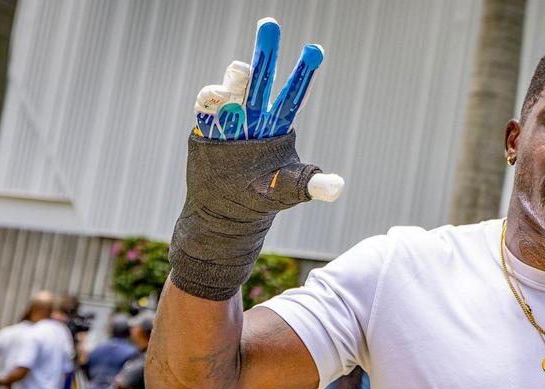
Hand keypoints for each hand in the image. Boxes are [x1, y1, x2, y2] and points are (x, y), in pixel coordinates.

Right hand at [191, 18, 342, 201]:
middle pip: (263, 79)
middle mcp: (255, 115)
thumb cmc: (265, 196)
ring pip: (235, 88)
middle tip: (270, 23)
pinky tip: (217, 97)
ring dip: (238, 77)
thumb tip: (337, 187)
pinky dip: (211, 97)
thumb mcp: (291, 191)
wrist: (227, 209)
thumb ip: (312, 184)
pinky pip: (207, 105)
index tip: (316, 48)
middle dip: (267, 52)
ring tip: (243, 71)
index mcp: (278, 125)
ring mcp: (229, 118)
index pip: (294, 94)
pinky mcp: (207, 127)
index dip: (304, 73)